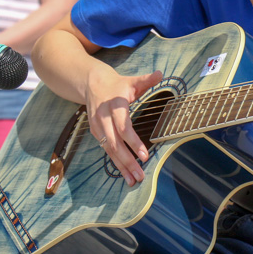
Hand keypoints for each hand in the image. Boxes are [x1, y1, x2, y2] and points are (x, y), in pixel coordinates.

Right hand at [84, 64, 161, 186]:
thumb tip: (160, 73)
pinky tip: (125, 174)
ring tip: (134, 179)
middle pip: (115, 144)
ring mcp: (98, 127)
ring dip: (121, 166)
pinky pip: (106, 150)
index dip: (134, 142)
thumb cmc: (117, 84)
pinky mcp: (96, 133)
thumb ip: (146, 79)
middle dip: (128, 161)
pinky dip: (115, 163)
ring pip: (109, 150)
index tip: (145, 155)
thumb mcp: (132, 80)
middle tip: (141, 174)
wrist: (91, 83)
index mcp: (114, 105)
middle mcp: (104, 118)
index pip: (123, 127)